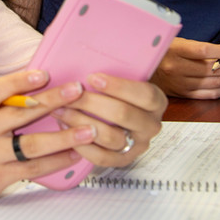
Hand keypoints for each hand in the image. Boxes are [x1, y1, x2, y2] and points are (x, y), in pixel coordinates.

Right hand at [0, 69, 98, 217]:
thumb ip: (2, 104)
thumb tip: (40, 83)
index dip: (19, 81)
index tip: (44, 74)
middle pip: (20, 114)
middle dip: (52, 101)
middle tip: (77, 90)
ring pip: (31, 144)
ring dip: (63, 137)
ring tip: (88, 130)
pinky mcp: (0, 176)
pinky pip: (34, 167)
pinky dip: (57, 160)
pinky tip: (75, 153)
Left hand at [50, 72, 167, 169]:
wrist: (120, 115)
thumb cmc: (117, 91)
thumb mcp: (123, 76)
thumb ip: (114, 69)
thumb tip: (90, 58)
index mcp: (157, 101)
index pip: (144, 94)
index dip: (118, 86)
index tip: (92, 78)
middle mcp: (151, 125)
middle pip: (123, 114)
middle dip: (91, 103)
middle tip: (69, 94)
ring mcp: (138, 145)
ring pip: (111, 137)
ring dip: (81, 122)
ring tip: (62, 110)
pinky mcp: (122, 160)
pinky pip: (102, 157)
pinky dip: (82, 144)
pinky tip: (66, 129)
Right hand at [151, 37, 219, 98]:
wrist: (144, 68)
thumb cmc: (163, 52)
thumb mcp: (175, 42)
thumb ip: (197, 47)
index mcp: (175, 50)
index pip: (203, 51)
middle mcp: (177, 67)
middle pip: (212, 69)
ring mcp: (180, 82)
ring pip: (212, 83)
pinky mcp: (182, 93)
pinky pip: (207, 94)